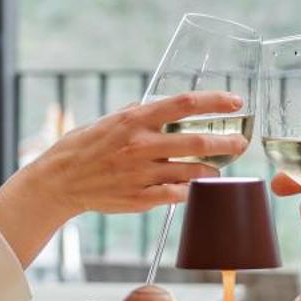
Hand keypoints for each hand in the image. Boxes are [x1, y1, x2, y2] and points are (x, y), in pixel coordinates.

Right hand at [0, 90, 248, 265]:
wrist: (59, 181)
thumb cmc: (83, 147)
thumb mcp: (108, 121)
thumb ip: (137, 114)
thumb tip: (162, 106)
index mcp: (134, 120)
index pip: (183, 104)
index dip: (214, 101)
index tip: (236, 102)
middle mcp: (140, 145)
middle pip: (196, 141)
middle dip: (225, 141)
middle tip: (241, 143)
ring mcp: (141, 174)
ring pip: (191, 172)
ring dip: (212, 170)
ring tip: (220, 168)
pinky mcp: (140, 198)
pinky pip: (176, 195)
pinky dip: (190, 191)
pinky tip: (196, 188)